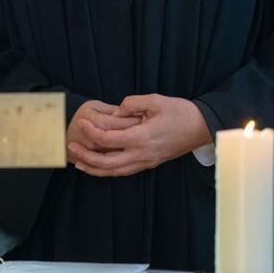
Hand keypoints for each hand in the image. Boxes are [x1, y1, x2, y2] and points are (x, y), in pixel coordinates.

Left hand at [67, 93, 210, 177]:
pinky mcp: (150, 163)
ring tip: (79, 163)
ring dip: (95, 168)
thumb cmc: (180, 112)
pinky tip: (99, 165)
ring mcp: (147, 161)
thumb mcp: (155, 100)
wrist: (203, 127)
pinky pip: (125, 170)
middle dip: (87, 156)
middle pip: (108, 162)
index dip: (91, 132)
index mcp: (142, 138)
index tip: (80, 122)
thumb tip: (117, 109)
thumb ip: (132, 103)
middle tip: (71, 147)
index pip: (109, 140)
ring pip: (116, 171)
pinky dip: (109, 170)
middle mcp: (143, 154)